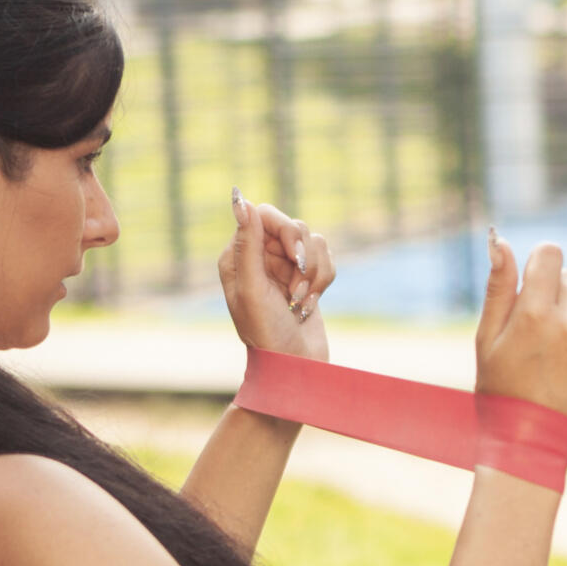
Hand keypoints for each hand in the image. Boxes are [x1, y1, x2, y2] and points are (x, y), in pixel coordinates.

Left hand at [220, 187, 334, 360]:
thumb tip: (240, 200)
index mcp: (238, 256)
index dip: (286, 230)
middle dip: (304, 259)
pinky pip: (328, 259)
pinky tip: (309, 305)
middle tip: (296, 289)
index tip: (295, 257)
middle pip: (294, 226)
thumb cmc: (266, 332)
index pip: (265, 215)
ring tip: (300, 302)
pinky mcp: (308, 277)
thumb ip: (248, 244)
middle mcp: (261, 256)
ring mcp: (285, 267)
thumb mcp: (253, 289)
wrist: (293, 366)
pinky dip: (324, 282)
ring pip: (315, 242)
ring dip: (315, 275)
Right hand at [474, 230, 566, 428]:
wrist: (528, 444)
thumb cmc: (499, 388)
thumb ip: (499, 287)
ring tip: (560, 343)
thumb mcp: (486, 338)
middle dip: (555, 293)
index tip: (533, 282)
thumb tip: (501, 242)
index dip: (539, 264)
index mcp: (535, 314)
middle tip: (539, 328)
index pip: (551, 254)